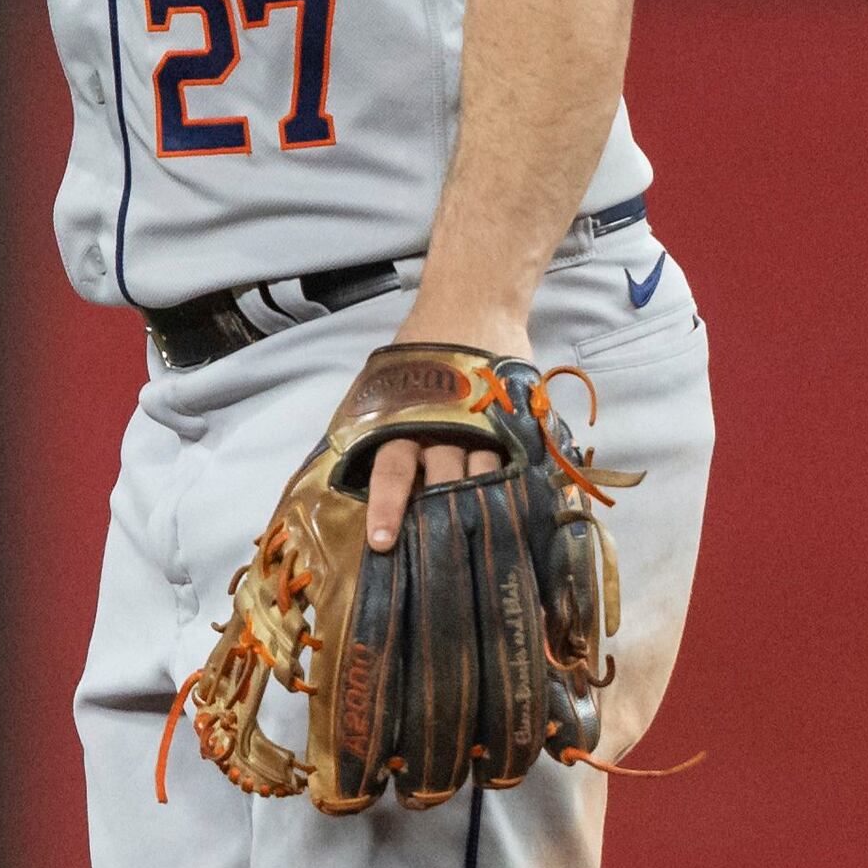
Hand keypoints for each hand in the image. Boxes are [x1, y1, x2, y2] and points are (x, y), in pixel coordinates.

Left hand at [357, 297, 529, 552]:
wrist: (471, 304)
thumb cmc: (421, 350)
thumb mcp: (384, 383)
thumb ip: (373, 425)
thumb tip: (347, 475)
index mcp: (405, 420)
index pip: (393, 471)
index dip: (387, 508)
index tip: (382, 544)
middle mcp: (445, 427)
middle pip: (443, 483)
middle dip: (439, 524)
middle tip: (437, 563)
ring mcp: (485, 425)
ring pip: (484, 479)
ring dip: (480, 512)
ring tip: (482, 548)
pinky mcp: (517, 421)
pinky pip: (519, 464)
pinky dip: (518, 491)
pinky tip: (520, 518)